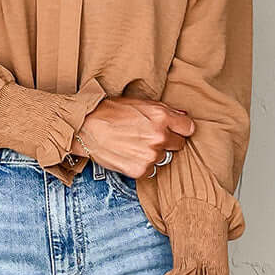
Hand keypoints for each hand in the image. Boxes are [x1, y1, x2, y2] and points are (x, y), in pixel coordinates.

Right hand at [77, 97, 194, 177]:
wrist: (86, 128)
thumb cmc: (110, 112)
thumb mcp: (140, 103)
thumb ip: (165, 111)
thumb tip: (184, 118)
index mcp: (161, 117)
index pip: (189, 129)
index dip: (180, 129)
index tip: (173, 130)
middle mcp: (159, 136)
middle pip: (179, 145)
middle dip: (167, 142)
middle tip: (148, 137)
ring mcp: (150, 155)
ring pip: (164, 159)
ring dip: (154, 154)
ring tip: (136, 146)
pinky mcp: (140, 170)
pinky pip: (151, 170)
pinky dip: (143, 165)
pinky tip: (130, 155)